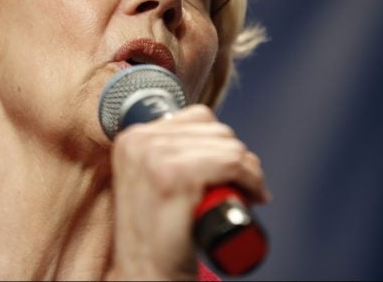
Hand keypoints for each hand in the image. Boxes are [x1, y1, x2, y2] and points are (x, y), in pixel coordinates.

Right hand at [104, 105, 269, 280]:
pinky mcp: (175, 177)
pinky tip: (249, 197)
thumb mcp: (149, 181)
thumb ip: (165, 152)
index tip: (226, 169)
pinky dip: (250, 178)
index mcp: (132, 138)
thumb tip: (206, 134)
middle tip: (236, 187)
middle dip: (235, 157)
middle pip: (215, 128)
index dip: (219, 144)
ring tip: (240, 195)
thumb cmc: (156, 234)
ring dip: (246, 170)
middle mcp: (139, 142)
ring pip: (228, 145)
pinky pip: (232, 162)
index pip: (197, 116)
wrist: (147, 275)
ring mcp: (155, 158)